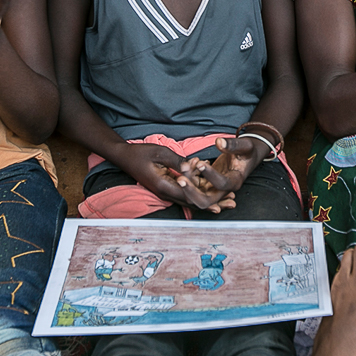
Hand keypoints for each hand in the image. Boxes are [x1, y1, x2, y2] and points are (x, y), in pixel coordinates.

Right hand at [116, 142, 236, 213]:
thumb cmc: (140, 153)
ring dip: (207, 200)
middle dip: (212, 203)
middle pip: (192, 202)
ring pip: (189, 200)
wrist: (124, 157)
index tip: (223, 197)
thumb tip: (193, 167)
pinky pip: (184, 193)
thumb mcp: (161, 152)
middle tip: (231, 202)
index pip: (189, 196)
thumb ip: (178, 161)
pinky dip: (198, 193)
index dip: (206, 197)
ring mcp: (165, 191)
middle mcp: (165, 192)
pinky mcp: (166, 187)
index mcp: (163, 185)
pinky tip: (210, 191)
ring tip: (227, 201)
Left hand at [175, 136, 267, 208]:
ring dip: (187, 183)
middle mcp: (224, 190)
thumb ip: (233, 144)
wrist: (247, 156)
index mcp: (236, 181)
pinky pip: (194, 187)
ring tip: (185, 164)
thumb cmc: (247, 152)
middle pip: (205, 201)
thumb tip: (219, 142)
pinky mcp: (207, 185)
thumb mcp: (245, 145)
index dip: (210, 175)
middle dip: (191, 192)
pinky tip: (192, 162)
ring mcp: (214, 189)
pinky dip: (189, 177)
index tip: (200, 163)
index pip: (222, 184)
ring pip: (196, 196)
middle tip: (181, 178)